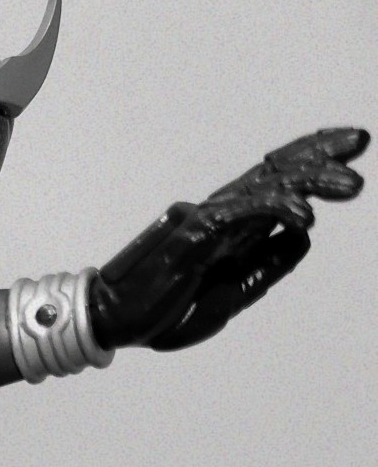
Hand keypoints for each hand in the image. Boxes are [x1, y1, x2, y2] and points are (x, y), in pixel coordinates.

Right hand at [89, 127, 367, 351]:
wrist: (114, 324)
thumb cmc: (161, 310)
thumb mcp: (228, 298)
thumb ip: (263, 269)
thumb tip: (303, 238)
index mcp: (228, 228)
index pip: (274, 185)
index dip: (311, 164)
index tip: (350, 155)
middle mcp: (218, 215)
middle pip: (274, 175)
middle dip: (320, 157)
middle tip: (360, 142)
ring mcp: (205, 221)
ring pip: (264, 188)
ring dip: (310, 183)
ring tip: (350, 186)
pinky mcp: (192, 236)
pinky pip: (239, 216)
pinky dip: (274, 212)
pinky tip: (306, 218)